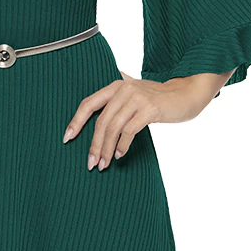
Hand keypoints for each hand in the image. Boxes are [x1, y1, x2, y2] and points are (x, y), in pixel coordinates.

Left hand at [62, 70, 224, 170]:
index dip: (76, 121)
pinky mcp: (150, 109)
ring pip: (113, 128)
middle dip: (94, 145)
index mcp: (115, 86)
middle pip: (101, 121)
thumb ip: (116, 102)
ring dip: (107, 149)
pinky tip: (120, 156)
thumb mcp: (133, 95)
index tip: (66, 139)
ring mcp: (137, 98)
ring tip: (104, 165)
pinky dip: (122, 145)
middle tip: (90, 163)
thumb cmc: (156, 99)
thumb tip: (95, 126)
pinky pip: (130, 130)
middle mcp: (124, 89)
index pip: (88, 103)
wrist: (184, 95)